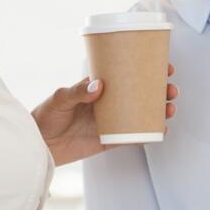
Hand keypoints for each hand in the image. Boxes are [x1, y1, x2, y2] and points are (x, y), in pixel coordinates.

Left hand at [34, 65, 177, 166]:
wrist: (38, 144)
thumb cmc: (45, 116)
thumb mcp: (60, 99)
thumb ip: (77, 91)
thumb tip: (98, 85)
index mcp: (99, 87)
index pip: (128, 74)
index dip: (147, 69)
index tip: (165, 65)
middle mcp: (109, 102)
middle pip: (142, 93)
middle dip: (161, 89)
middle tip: (170, 88)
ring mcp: (112, 121)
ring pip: (143, 113)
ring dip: (160, 110)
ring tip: (169, 107)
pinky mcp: (111, 140)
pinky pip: (135, 136)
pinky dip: (150, 133)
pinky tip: (162, 129)